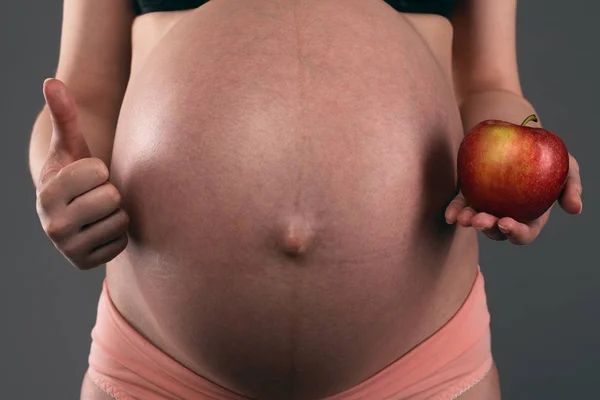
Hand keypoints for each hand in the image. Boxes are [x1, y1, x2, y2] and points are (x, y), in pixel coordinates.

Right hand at [35, 78, 128, 268]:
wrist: (74, 211)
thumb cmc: (76, 172)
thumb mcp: (70, 145)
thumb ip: (65, 115)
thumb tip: (52, 81)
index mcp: (46, 193)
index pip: (98, 172)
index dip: (99, 169)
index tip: (88, 175)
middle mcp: (52, 226)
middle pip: (111, 198)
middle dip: (109, 192)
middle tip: (95, 195)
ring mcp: (68, 249)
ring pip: (120, 222)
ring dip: (116, 213)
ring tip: (98, 212)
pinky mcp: (86, 264)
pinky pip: (122, 243)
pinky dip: (118, 234)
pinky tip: (102, 229)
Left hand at [444, 153, 581, 244]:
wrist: (519, 134)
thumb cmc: (547, 154)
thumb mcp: (566, 167)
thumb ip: (572, 187)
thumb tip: (575, 209)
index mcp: (531, 217)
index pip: (523, 233)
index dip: (515, 233)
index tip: (506, 223)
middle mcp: (507, 215)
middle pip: (496, 231)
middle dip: (488, 228)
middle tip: (480, 220)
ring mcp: (487, 207)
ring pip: (476, 221)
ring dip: (469, 222)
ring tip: (464, 218)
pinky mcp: (470, 195)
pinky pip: (461, 206)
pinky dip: (455, 212)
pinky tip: (450, 215)